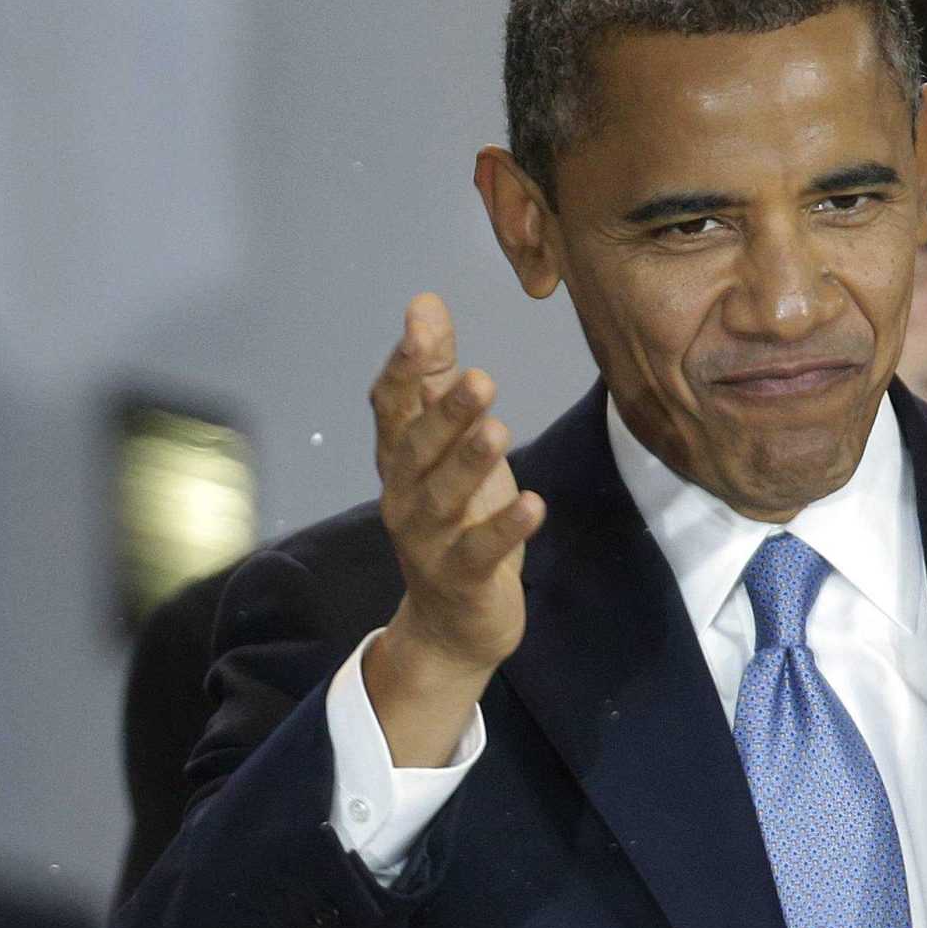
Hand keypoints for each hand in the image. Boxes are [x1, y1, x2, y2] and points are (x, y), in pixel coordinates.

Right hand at [365, 295, 544, 763]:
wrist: (452, 625)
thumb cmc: (456, 520)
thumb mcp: (447, 446)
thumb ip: (436, 376)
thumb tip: (425, 302)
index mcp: (400, 459)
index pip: (392, 406)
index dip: (404, 365)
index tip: (422, 321)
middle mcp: (404, 497)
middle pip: (416, 450)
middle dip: (444, 414)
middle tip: (480, 380)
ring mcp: (428, 541)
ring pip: (443, 499)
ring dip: (469, 464)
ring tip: (499, 429)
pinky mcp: (461, 579)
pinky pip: (481, 552)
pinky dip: (505, 529)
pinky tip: (534, 505)